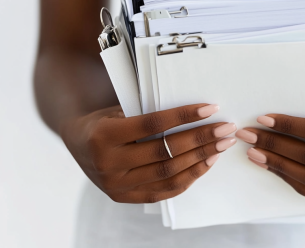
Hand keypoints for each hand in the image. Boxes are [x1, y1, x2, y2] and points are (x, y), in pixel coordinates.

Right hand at [60, 103, 236, 202]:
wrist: (77, 142)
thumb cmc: (105, 119)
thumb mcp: (119, 109)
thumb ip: (148, 113)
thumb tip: (196, 112)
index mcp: (104, 135)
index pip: (152, 125)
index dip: (184, 116)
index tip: (210, 108)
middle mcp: (108, 163)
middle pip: (165, 152)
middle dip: (201, 139)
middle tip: (226, 129)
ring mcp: (116, 185)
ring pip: (168, 174)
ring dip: (201, 159)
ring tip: (221, 145)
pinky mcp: (124, 197)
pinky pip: (164, 191)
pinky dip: (189, 177)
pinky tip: (207, 163)